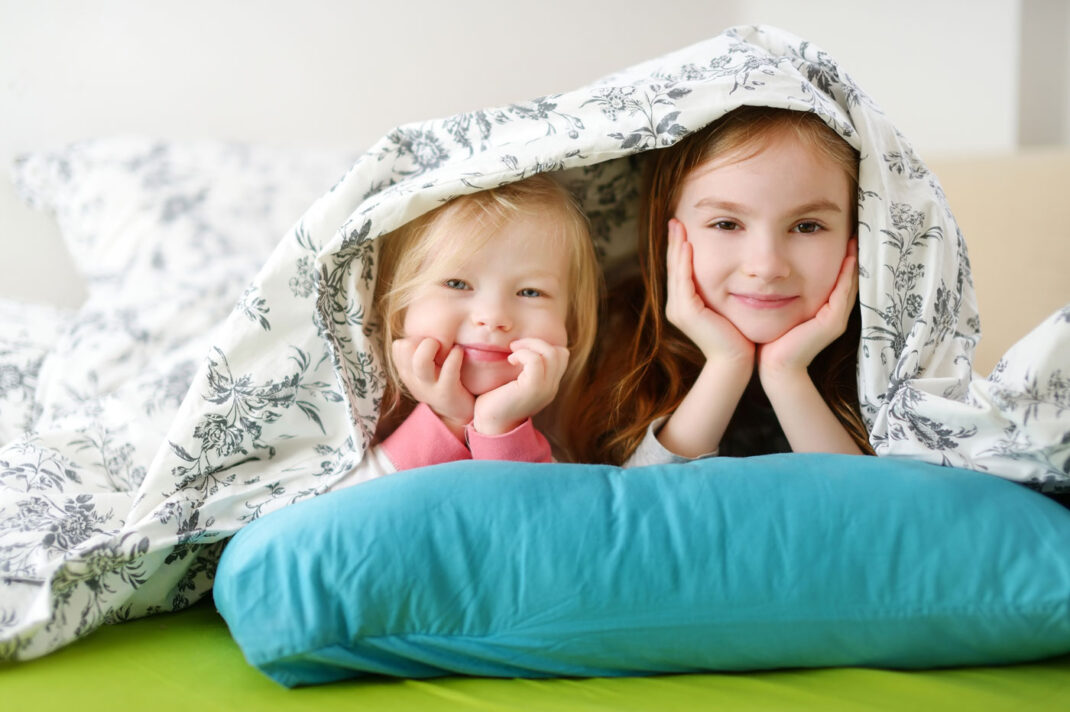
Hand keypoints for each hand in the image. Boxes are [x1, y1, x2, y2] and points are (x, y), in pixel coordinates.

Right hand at [392, 337, 474, 430]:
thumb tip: (424, 322)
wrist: (457, 412)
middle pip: (405, 349)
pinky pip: (448, 371)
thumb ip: (421, 351)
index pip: (398, 346)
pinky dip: (454, 357)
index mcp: (407, 371)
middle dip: (422, 340)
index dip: (413, 338)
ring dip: (432, 347)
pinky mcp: (446, 393)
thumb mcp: (426, 368)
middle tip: (436, 344)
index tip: (428, 343)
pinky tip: (459, 352)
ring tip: (443, 346)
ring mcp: (429, 388)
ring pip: (421, 361)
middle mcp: (414, 379)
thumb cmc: (443, 381)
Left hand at [472, 337, 569, 434]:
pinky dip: (522, 354)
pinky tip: (510, 360)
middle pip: (560, 353)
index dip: (544, 346)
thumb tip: (519, 346)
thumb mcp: (515, 382)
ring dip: (530, 345)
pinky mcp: (533, 389)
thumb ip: (524, 369)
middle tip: (515, 347)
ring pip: (551, 354)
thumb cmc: (496, 402)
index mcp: (549, 386)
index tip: (522, 350)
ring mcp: (545, 389)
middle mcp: (551, 388)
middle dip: (537, 342)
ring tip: (513, 352)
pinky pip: (536, 361)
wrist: (490, 425)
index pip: (561, 356)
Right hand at [664, 219, 754, 368]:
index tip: (683, 226)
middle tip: (675, 219)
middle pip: (673, 267)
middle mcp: (676, 307)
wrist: (736, 361)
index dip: (679, 248)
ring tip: (679, 226)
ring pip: (676, 271)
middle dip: (674, 242)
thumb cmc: (738, 337)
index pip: (680, 270)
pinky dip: (685, 262)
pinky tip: (688, 245)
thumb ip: (723, 291)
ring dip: (677, 247)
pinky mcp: (686, 312)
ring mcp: (679, 310)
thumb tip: (734, 272)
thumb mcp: (727, 307)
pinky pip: (684, 281)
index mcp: (684, 305)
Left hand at [758, 239, 857, 379]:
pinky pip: (843, 293)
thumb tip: (770, 269)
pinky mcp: (832, 323)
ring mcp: (836, 318)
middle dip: (851, 253)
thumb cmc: (772, 338)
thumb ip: (782, 291)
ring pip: (850, 282)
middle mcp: (834, 312)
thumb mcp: (780, 307)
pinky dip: (847, 275)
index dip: (841, 256)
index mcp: (824, 308)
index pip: (837, 277)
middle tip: (855, 228)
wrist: (774, 366)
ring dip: (853, 260)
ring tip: (856, 236)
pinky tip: (849, 257)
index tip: (839, 232)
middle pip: (848, 277)